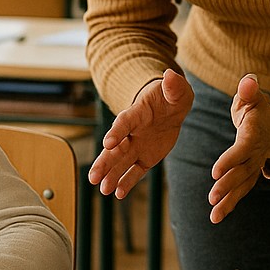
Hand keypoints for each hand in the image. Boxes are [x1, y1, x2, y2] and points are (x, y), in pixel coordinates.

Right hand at [88, 69, 192, 198]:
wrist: (170, 108)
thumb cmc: (171, 96)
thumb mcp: (176, 90)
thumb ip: (173, 86)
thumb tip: (170, 75)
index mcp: (137, 113)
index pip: (124, 123)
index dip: (116, 132)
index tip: (107, 144)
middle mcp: (132, 132)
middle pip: (115, 148)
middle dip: (104, 162)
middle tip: (92, 177)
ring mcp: (137, 146)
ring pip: (121, 162)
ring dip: (112, 176)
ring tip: (102, 190)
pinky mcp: (145, 158)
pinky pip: (135, 172)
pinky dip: (127, 182)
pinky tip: (118, 194)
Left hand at [207, 75, 269, 222]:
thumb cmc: (257, 108)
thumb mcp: (254, 97)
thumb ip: (249, 91)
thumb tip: (248, 82)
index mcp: (253, 136)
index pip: (241, 150)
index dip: (229, 160)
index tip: (214, 172)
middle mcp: (254, 156)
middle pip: (242, 173)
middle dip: (228, 186)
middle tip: (212, 197)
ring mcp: (253, 168)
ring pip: (241, 187)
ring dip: (228, 202)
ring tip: (214, 217)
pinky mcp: (249, 176)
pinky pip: (240, 192)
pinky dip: (229, 205)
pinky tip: (215, 217)